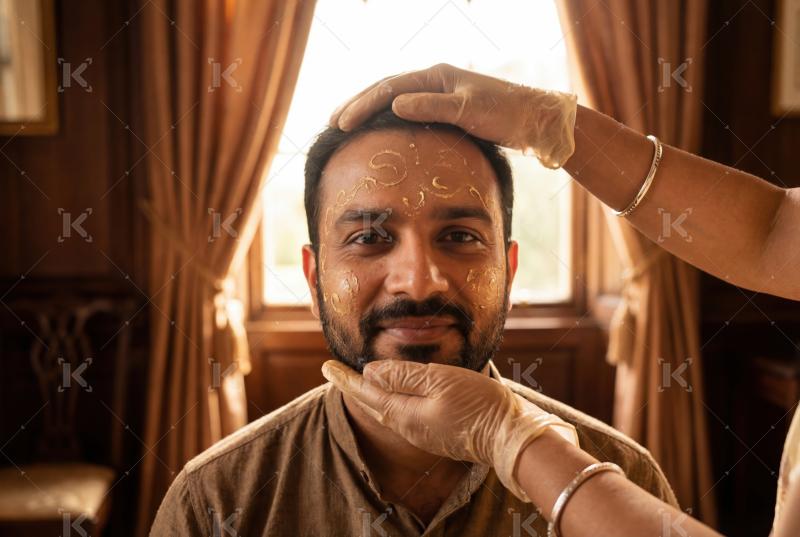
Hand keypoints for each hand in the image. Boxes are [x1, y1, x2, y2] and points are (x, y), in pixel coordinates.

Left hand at [321, 359, 577, 500]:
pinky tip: (391, 393)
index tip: (325, 365)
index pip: (365, 392)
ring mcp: (423, 432)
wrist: (509, 434)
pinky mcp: (437, 432)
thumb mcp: (439, 381)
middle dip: (351, 385)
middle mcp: (408, 426)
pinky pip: (403, 413)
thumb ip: (403, 376)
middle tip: (332, 370)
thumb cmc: (477, 404)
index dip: (344, 378)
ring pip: (386, 408)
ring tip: (356, 379)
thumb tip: (370, 372)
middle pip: (372, 402)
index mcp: (404, 413)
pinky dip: (389, 399)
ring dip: (369, 393)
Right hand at [328, 63, 577, 168]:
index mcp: (436, 76)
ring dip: (371, 111)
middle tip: (333, 122)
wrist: (536, 122)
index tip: (342, 122)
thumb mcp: (468, 110)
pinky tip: (381, 132)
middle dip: (358, 104)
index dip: (363, 104)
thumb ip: (432, 107)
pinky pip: (408, 112)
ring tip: (347, 125)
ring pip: (395, 100)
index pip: (389, 87)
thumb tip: (394, 104)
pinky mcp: (446, 111)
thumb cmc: (506, 114)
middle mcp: (435, 82)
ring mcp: (440, 95)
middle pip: (386, 90)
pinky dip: (389, 120)